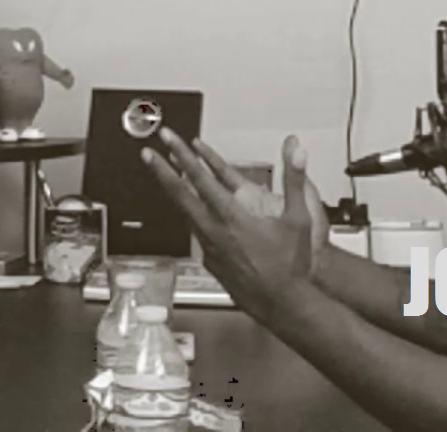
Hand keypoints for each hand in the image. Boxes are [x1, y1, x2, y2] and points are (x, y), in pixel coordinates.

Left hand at [142, 129, 322, 321]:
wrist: (283, 305)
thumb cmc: (291, 267)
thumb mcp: (299, 218)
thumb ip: (295, 180)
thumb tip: (297, 152)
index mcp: (231, 217)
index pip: (200, 178)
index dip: (181, 154)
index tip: (169, 139)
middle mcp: (214, 232)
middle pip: (179, 195)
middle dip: (161, 170)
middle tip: (147, 153)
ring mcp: (208, 249)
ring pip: (184, 214)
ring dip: (174, 192)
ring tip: (167, 176)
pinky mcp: (209, 262)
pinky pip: (195, 233)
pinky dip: (190, 216)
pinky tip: (193, 212)